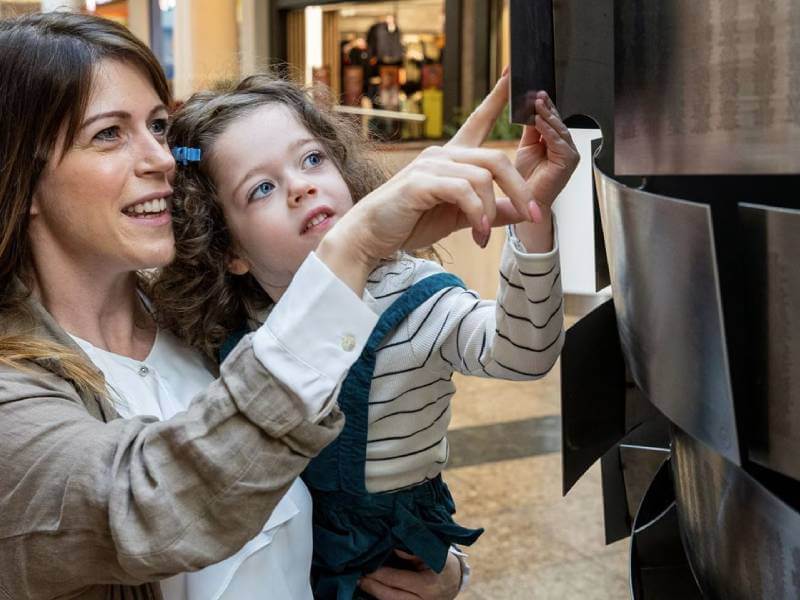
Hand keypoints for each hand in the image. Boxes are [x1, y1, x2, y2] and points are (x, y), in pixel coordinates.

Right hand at [330, 71, 531, 266]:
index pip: (479, 120)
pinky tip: (478, 233)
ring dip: (492, 211)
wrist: (371, 235)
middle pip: (496, 159)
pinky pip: (464, 191)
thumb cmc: (410, 222)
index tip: (513, 73)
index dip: (498, 98)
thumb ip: (491, 212)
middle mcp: (442, 154)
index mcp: (451, 158)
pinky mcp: (420, 181)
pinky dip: (478, 214)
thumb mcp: (459, 218)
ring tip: (485, 235)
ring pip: (483, 177)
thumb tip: (522, 212)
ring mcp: (430, 165)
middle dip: (520, 189)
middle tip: (532, 215)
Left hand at [358, 550, 461, 599]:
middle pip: (390, 596)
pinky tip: (372, 589)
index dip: (379, 573)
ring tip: (361, 582)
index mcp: (428, 584)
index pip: (397, 579)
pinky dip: (382, 597)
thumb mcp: (432, 552)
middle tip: (358, 576)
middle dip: (372, 586)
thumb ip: (412, 550)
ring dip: (374, 593)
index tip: (366, 565)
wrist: (453, 581)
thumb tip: (392, 548)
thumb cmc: (441, 562)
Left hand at [515, 90, 578, 212]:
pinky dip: (548, 130)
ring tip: (537, 103)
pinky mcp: (568, 161)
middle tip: (537, 94)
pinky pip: (558, 141)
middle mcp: (566, 146)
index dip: (545, 106)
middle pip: (557, 122)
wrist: (524, 201)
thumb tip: (530, 108)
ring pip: (559, 129)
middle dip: (547, 107)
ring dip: (547, 115)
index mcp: (557, 142)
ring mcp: (569, 153)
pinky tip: (539, 120)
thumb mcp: (527, 146)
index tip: (535, 92)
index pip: (552, 119)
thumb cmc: (525, 178)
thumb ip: (531, 128)